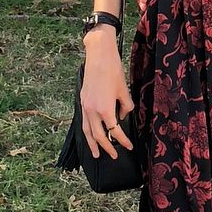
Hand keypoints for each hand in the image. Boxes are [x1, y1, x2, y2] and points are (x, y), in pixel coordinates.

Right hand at [80, 28, 134, 160]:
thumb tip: (122, 116)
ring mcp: (85, 106)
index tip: (129, 146)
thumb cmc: (114, 70)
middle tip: (114, 156)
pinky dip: (87, 131)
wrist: (98, 55)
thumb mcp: (125, 90)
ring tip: (96, 154)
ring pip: (87, 131)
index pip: (114, 131)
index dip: (122, 140)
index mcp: (105, 109)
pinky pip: (83, 121)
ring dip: (92, 144)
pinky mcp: (82, 100)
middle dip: (107, 147)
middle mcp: (92, 110)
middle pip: (99, 135)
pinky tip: (91, 135)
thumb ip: (125, 107)